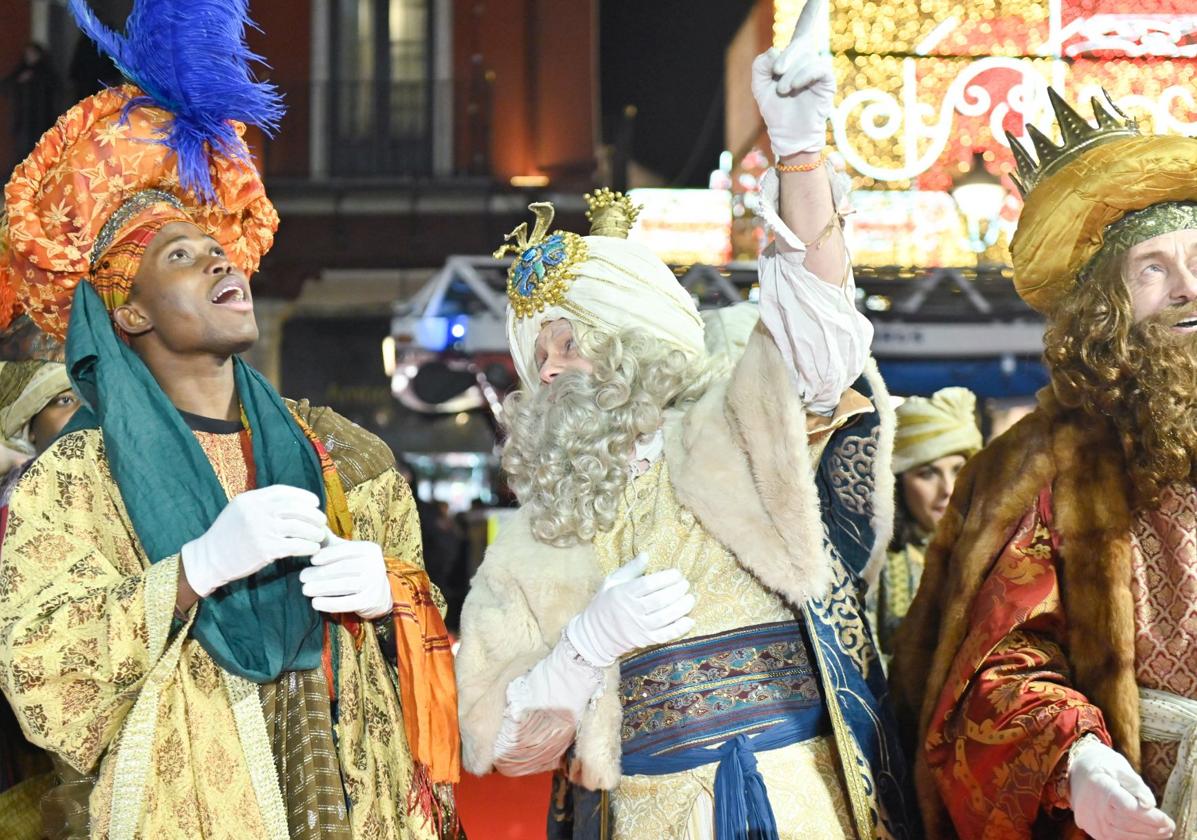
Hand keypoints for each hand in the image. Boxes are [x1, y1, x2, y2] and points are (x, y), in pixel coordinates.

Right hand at [181, 486, 325, 597]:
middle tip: (322, 521)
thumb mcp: (239, 511)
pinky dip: (308, 547)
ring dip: (314, 532)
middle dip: (313, 514)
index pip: (284, 491)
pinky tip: (312, 549)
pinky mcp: (265, 549)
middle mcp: (257, 511)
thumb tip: (290, 502)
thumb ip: (260, 504)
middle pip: (295, 508)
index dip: (303, 496)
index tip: (315, 502)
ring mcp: (261, 530)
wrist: (209, 558)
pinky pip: (295, 545)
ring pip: (298, 527)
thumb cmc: (227, 536)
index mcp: (251, 499)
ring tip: (320, 536)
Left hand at [299, 532, 392, 618]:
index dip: (328, 555)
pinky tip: (315, 603)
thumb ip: (331, 541)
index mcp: (369, 549)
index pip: (346, 550)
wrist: (379, 592)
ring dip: (321, 588)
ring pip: (344, 585)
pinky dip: (329, 604)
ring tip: (305, 589)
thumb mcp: (348, 552)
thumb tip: (311, 525)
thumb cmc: (357, 567)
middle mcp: (375, 565)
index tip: (311, 560)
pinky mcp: (370, 601)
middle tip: (302, 577)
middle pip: (343, 568)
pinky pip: (347, 603)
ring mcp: (374, 584)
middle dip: (320, 573)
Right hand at [565, 554, 695, 666]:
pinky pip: (665, 635)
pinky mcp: (645, 640)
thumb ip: (630, 569)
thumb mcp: (612, 582)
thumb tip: (646, 555)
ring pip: (665, 617)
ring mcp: (639, 627)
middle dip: (677, 591)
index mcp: (623, 593)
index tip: (676, 574)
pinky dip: (679, 629)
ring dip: (681, 607)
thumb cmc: (605, 603)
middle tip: (685, 584)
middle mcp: (632, 610)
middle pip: (660, 600)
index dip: (666, 578)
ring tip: (690, 598)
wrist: (595, 634)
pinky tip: (689, 620)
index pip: (648, 584)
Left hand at [750, 0, 834, 157]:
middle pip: (800, 42)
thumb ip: (761, 64)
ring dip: (789, 74)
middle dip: (786, 57)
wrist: (786, 133)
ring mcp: (818, 70)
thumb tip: (777, 51)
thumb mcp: (759, 85)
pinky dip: (801, 77)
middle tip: (777, 72)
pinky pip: (816, 68)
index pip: (804, 28)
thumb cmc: (775, 110)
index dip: (812, 11)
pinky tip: (792, 88)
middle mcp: (808, 60)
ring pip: (804, 58)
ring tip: (783, 91)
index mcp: (793, 57)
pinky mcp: (827, 82)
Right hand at [1069, 737, 1174, 838]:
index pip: (1127, 807)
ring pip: (1119, 835)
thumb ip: (1137, 785)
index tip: (1167, 820)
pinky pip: (1111, 839)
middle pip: (1125, 824)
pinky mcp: (1089, 827)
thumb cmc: (1103, 765)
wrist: (1077, 770)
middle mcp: (1091, 805)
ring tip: (1162, 833)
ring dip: (1143, 837)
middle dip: (1151, 829)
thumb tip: (1150, 805)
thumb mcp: (1120, 767)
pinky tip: (1144, 836)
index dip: (1149, 817)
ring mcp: (1088, 818)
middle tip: (1169, 827)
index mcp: (1099, 785)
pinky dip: (1130, 839)